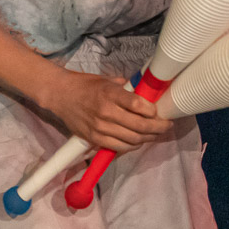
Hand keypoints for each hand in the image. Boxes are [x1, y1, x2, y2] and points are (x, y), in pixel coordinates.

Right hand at [42, 70, 171, 152]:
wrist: (61, 95)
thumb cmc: (87, 86)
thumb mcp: (109, 81)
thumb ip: (127, 88)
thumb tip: (147, 93)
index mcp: (111, 94)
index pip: (139, 106)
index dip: (154, 112)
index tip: (160, 112)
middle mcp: (106, 112)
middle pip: (140, 126)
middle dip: (158, 127)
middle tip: (167, 125)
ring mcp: (100, 128)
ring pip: (132, 139)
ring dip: (149, 138)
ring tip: (156, 134)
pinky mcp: (94, 138)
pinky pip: (119, 147)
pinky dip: (132, 146)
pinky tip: (139, 141)